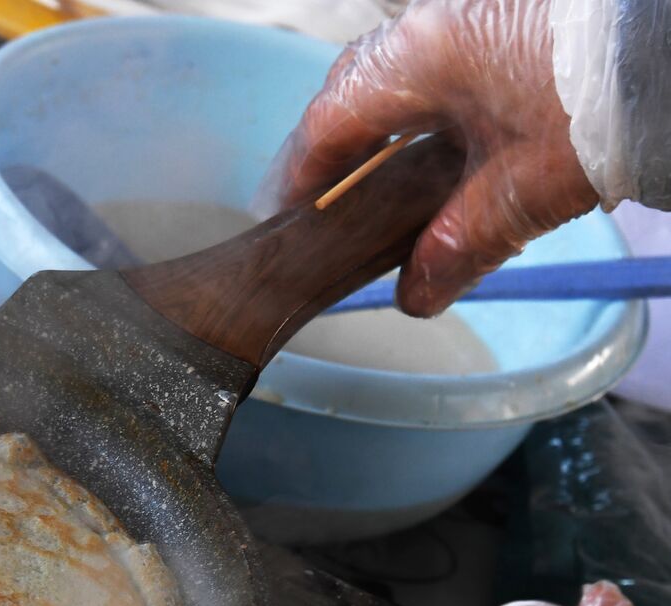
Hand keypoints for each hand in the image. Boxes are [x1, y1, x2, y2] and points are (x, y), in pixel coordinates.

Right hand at [264, 0, 599, 315]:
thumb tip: (415, 297)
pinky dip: (427, 104)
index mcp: (413, 62)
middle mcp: (431, 26)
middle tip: (325, 198)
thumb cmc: (600, 105)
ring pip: (398, 68)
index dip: (300, 177)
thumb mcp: (525, 191)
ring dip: (381, 121)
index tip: (284, 216)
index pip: (327, 124)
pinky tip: (445, 143)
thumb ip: (459, 246)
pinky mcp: (512, 17)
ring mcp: (473, 13)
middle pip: (352, 86)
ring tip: (379, 177)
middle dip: (333, 144)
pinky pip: (444, 59)